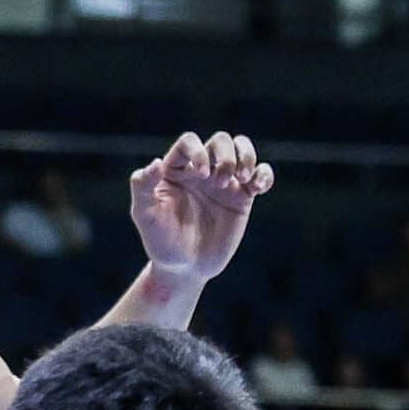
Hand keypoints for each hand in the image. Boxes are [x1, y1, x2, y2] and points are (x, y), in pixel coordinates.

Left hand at [131, 132, 274, 289]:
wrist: (185, 268)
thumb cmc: (161, 241)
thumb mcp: (145, 215)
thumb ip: (143, 187)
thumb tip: (156, 162)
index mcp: (176, 169)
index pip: (189, 142)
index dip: (198, 151)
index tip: (201, 174)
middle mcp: (200, 171)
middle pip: (220, 140)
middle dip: (225, 155)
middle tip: (219, 183)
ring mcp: (223, 182)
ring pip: (242, 149)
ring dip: (247, 157)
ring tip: (243, 179)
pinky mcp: (242, 197)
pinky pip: (260, 174)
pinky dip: (265, 174)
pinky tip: (258, 188)